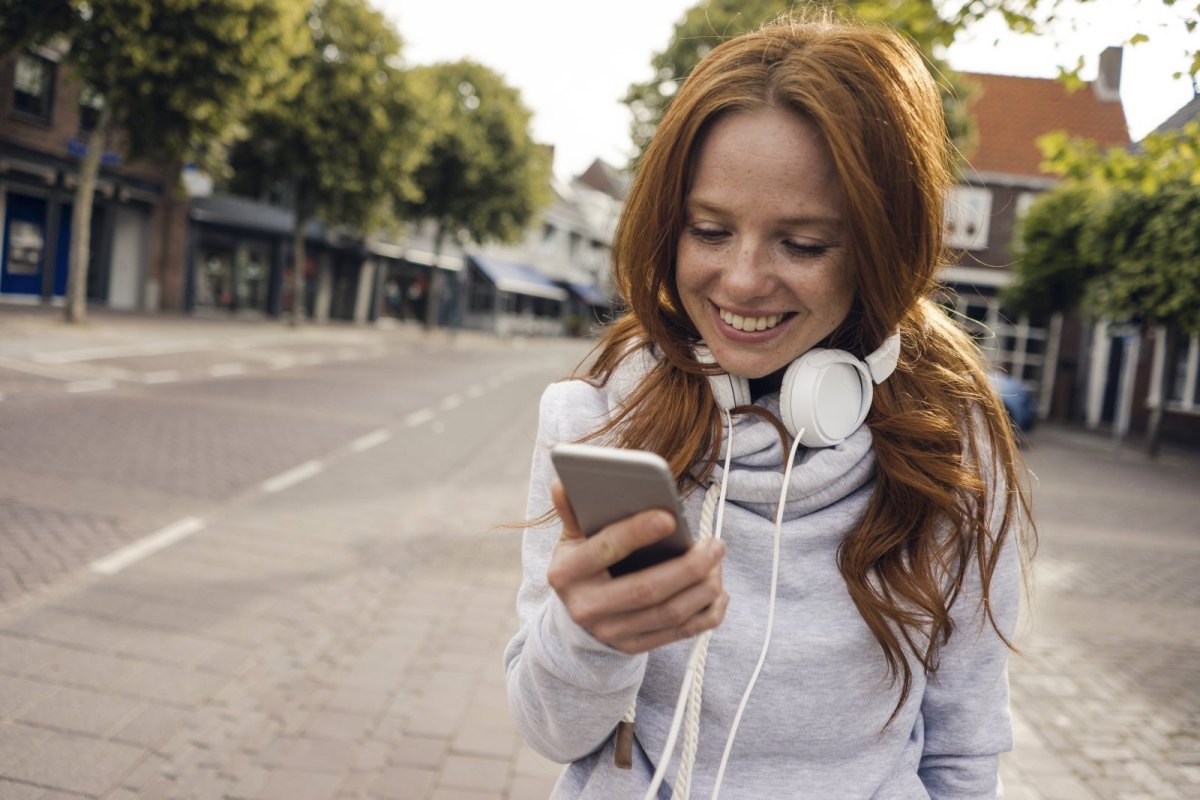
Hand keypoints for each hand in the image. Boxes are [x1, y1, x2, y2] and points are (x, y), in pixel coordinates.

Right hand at [546, 479, 728, 654]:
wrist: (578, 613)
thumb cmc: (583, 563)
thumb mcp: (572, 537)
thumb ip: (574, 510)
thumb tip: (564, 482)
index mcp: (567, 573)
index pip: (605, 549)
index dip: (637, 533)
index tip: (670, 517)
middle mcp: (586, 607)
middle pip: (645, 590)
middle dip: (687, 568)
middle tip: (715, 546)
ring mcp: (611, 632)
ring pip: (668, 614)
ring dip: (702, 589)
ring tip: (718, 564)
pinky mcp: (634, 647)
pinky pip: (679, 633)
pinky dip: (706, 615)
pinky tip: (719, 592)